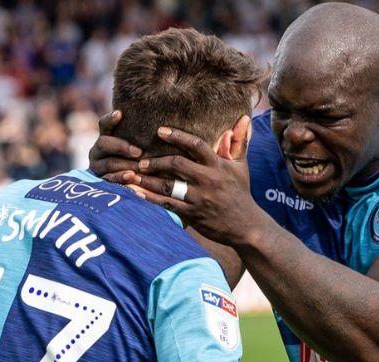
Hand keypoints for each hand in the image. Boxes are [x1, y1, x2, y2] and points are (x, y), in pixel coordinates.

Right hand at [88, 110, 143, 181]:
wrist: (141, 187)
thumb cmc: (145, 161)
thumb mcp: (145, 147)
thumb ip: (145, 136)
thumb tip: (162, 124)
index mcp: (107, 138)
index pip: (104, 125)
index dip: (110, 119)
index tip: (120, 114)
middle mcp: (98, 151)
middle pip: (103, 143)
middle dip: (121, 147)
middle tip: (139, 152)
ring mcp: (97, 167)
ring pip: (107, 163)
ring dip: (123, 164)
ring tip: (137, 167)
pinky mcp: (101, 182)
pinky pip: (108, 180)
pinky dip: (120, 178)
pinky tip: (131, 177)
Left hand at [122, 116, 270, 245]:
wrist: (246, 226)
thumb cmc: (241, 193)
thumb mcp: (241, 166)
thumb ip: (238, 142)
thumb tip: (243, 118)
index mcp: (218, 166)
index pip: (196, 145)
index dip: (177, 136)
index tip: (159, 131)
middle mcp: (208, 180)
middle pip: (177, 164)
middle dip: (156, 161)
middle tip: (140, 160)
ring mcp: (199, 198)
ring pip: (168, 186)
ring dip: (148, 180)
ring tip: (132, 175)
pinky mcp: (193, 215)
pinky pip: (167, 205)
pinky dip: (151, 199)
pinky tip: (137, 193)